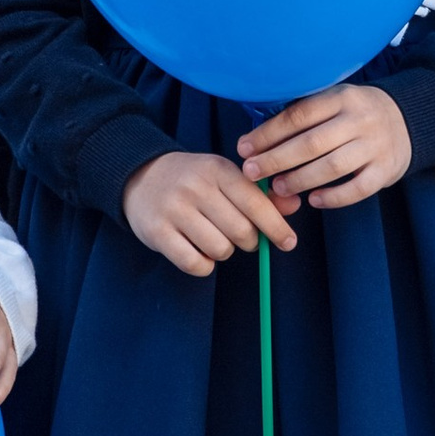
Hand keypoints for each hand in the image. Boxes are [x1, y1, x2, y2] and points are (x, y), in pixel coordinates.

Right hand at [121, 151, 295, 275]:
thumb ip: (260, 193)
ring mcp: (174, 209)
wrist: (140, 176)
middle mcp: (196, 187)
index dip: (276, 226)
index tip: (288, 242)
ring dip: (224, 252)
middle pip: (241, 231)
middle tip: (241, 236)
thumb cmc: (193, 180)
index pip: (255, 203)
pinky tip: (198, 251)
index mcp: (217, 170)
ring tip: (214, 238)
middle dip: (249, 241)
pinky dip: (203, 265)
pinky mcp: (157, 232)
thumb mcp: (225, 177)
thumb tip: (294, 206)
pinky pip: (194, 263)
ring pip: (220, 249)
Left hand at [234, 84, 412, 215]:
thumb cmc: (355, 114)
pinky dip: (333, 197)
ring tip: (278, 187)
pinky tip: (313, 200)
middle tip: (252, 172)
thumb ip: (304, 115)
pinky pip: (357, 189)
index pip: (298, 115)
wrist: (408, 120)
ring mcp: (375, 145)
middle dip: (276, 159)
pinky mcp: (386, 170)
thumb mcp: (334, 101)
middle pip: (311, 143)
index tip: (244, 148)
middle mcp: (359, 119)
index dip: (268, 134)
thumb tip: (256, 140)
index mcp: (341, 97)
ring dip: (300, 180)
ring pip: (332, 167)